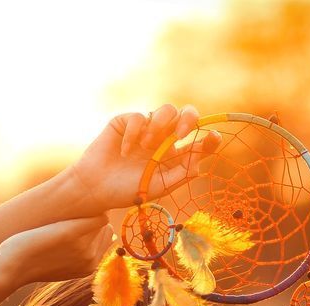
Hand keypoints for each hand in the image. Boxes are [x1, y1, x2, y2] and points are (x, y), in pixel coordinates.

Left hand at [0, 215, 112, 285]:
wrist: (12, 267)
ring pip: (101, 218)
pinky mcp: (72, 232)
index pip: (109, 238)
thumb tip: (110, 233)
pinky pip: (92, 214)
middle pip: (107, 228)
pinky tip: (69, 206)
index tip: (78, 224)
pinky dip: (83, 208)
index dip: (95, 228)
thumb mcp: (64, 263)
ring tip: (68, 213)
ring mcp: (84, 246)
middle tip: (73, 216)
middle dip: (94, 220)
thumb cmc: (32, 263)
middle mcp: (91, 259)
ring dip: (89, 212)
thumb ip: (83, 253)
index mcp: (90, 268)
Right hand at [60, 103, 221, 215]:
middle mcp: (164, 139)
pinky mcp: (127, 121)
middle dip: (189, 120)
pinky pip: (139, 116)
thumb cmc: (127, 191)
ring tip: (146, 146)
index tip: (213, 139)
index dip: (209, 139)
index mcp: (175, 156)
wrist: (95, 188)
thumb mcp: (158, 187)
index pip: (199, 142)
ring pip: (166, 110)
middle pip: (187, 116)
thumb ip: (181, 174)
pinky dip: (134, 134)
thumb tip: (201, 160)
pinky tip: (125, 152)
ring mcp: (147, 128)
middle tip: (181, 134)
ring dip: (160, 125)